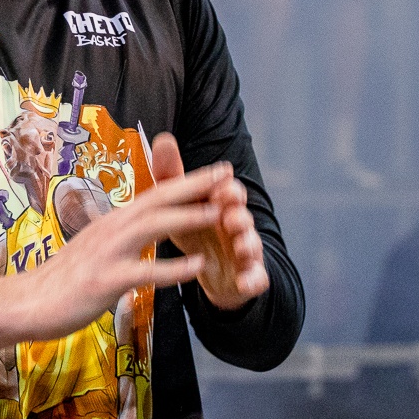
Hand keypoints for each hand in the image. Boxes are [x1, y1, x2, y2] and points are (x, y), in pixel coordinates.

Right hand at [0, 156, 230, 366]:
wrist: (27, 302)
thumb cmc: (61, 280)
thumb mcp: (94, 249)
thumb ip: (117, 237)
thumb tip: (136, 227)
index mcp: (112, 222)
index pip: (155, 194)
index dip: (187, 181)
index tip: (216, 171)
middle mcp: (111, 228)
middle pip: (158, 199)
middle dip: (195, 185)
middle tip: (228, 175)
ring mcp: (107, 253)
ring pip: (153, 227)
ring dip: (189, 218)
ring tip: (220, 213)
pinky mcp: (105, 280)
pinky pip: (145, 272)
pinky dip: (174, 269)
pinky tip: (199, 268)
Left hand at [149, 133, 268, 310]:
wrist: (210, 273)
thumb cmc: (196, 232)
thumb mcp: (181, 205)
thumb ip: (172, 175)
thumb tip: (162, 137)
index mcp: (221, 206)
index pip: (228, 191)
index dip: (226, 188)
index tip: (222, 184)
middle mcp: (237, 225)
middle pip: (243, 215)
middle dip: (240, 213)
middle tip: (231, 214)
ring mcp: (245, 251)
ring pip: (252, 245)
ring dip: (249, 244)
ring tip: (242, 246)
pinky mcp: (249, 276)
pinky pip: (256, 278)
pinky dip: (253, 279)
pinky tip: (246, 281)